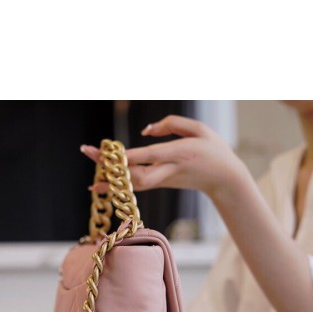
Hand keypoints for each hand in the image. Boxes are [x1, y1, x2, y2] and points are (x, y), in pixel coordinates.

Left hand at [80, 115, 242, 198]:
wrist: (225, 180)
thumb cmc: (214, 150)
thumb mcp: (200, 128)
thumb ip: (172, 124)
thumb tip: (145, 131)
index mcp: (179, 154)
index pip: (148, 156)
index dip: (128, 157)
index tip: (108, 154)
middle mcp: (169, 169)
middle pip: (135, 174)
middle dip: (111, 167)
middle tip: (87, 152)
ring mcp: (165, 179)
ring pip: (134, 184)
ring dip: (112, 183)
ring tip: (91, 179)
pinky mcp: (162, 183)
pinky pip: (138, 186)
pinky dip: (120, 187)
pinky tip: (103, 186)